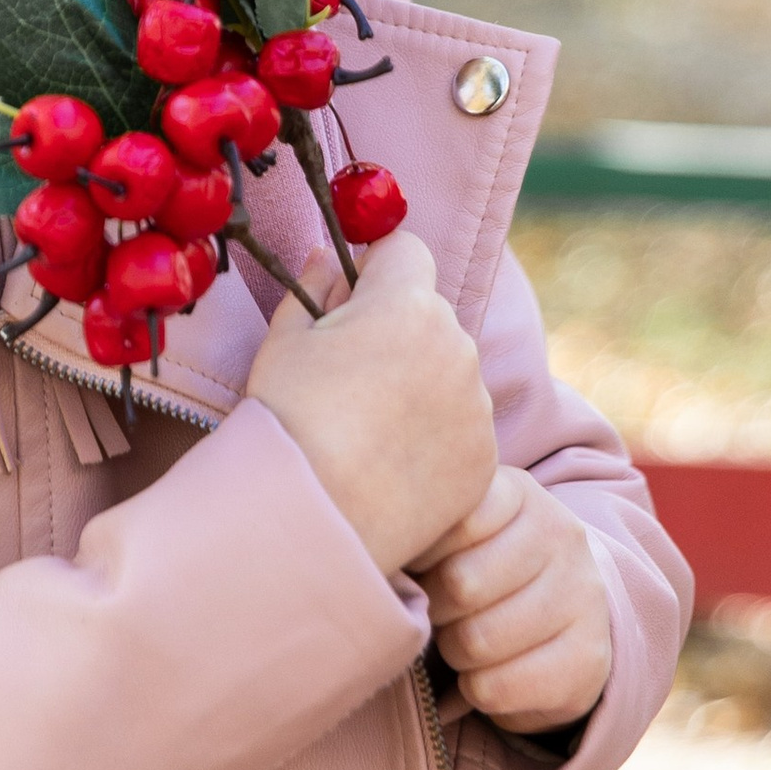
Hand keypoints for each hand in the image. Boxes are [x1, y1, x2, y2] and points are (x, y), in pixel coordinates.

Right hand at [245, 233, 494, 580]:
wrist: (315, 519)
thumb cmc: (289, 421)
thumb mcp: (284, 341)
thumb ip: (312, 287)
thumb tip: (329, 257)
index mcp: (406, 304)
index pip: (405, 250)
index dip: (375, 269)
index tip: (352, 300)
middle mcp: (456, 344)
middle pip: (429, 315)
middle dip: (397, 332)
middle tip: (350, 381)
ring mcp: (476, 404)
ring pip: (450, 373)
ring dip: (421, 387)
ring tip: (369, 435)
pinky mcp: (487, 457)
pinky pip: (463, 428)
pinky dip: (436, 439)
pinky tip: (392, 467)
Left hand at [420, 466, 614, 739]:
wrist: (562, 620)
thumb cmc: (482, 568)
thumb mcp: (456, 531)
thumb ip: (421, 523)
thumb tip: (367, 542)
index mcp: (519, 494)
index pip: (453, 517)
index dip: (421, 553)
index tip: (419, 564)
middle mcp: (562, 536)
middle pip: (461, 584)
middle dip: (435, 609)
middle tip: (438, 611)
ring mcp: (582, 597)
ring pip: (478, 641)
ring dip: (455, 653)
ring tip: (461, 640)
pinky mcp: (588, 659)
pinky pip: (497, 687)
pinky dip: (477, 690)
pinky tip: (487, 672)